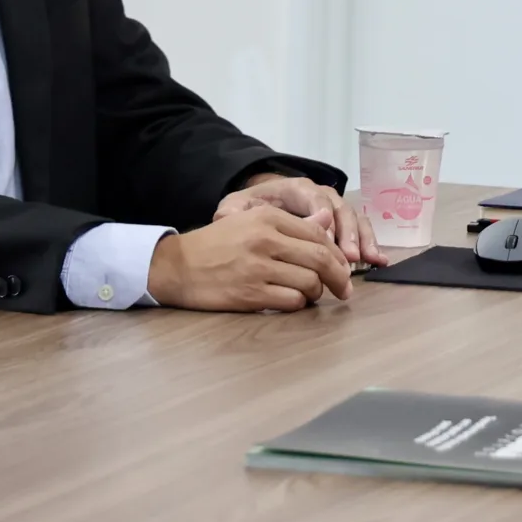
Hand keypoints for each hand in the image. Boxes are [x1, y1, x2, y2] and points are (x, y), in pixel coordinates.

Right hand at [148, 205, 355, 311]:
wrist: (176, 267)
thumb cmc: (216, 245)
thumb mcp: (251, 222)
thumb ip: (291, 223)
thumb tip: (327, 221)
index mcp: (267, 217)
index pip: (318, 234)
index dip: (336, 253)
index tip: (343, 266)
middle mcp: (265, 240)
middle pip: (320, 258)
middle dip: (339, 276)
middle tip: (345, 288)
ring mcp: (258, 268)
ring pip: (309, 283)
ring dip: (317, 293)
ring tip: (311, 294)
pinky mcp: (251, 295)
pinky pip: (291, 301)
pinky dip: (298, 304)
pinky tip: (292, 301)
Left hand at [215, 173, 389, 267]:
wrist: (257, 208)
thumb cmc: (248, 211)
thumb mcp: (235, 208)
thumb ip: (238, 212)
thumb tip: (265, 220)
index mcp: (296, 188)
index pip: (316, 197)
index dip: (324, 217)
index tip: (326, 238)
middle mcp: (320, 196)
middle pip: (341, 209)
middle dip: (348, 234)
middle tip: (349, 258)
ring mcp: (334, 209)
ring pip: (355, 219)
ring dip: (362, 240)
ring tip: (366, 261)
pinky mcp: (341, 225)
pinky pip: (361, 230)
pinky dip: (370, 245)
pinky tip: (379, 261)